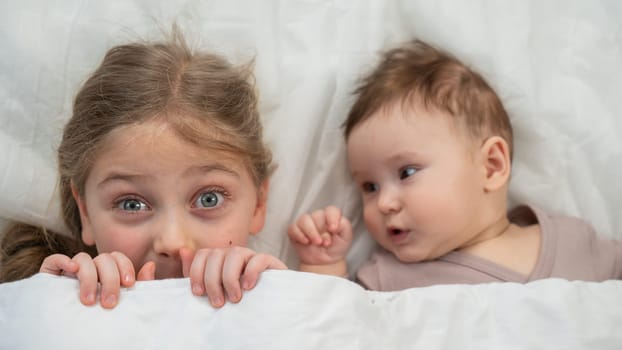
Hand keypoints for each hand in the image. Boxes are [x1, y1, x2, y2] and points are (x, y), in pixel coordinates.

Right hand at [40, 252, 154, 308]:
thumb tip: (150, 266)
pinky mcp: (49, 275)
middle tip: (109, 303)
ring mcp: (69, 270)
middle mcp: (89, 267)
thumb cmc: (100, 317)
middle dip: (109, 279)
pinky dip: (63, 261)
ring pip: (82, 258)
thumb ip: (138, 286)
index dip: (125, 267)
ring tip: (89, 301)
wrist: (68, 335)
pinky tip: (71, 270)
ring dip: (89, 278)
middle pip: (103, 258)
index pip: (117, 258)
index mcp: (105, 271)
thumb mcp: (122, 304)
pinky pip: (54, 259)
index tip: (129, 285)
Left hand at [180, 247, 286, 307]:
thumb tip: (183, 251)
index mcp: (219, 260)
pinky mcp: (270, 263)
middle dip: (212, 281)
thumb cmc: (237, 303)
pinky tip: (248, 287)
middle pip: (216, 254)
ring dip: (230, 278)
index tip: (198, 294)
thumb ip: (196, 275)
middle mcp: (234, 255)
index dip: (196, 272)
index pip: (202, 254)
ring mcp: (252, 257)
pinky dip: (251, 272)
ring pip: (235, 253)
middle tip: (218, 303)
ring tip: (234, 298)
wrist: (268, 312)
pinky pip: (258, 258)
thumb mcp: (212, 292)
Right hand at [287, 205, 352, 267]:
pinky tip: (306, 242)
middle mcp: (318, 217)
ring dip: (311, 233)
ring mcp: (305, 222)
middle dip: (321, 231)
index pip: (331, 210)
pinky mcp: (295, 230)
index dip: (332, 218)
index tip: (333, 229)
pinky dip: (299, 235)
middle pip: (317, 215)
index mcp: (331, 216)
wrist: (325, 262)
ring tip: (317, 243)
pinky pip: (293, 228)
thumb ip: (345, 226)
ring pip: (304, 219)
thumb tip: (335, 223)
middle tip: (326, 243)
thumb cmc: (336, 247)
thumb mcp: (346, 237)